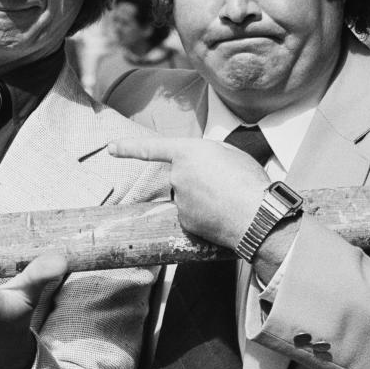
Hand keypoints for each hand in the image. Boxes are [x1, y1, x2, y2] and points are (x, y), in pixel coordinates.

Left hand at [108, 137, 268, 249]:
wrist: (257, 216)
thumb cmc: (249, 181)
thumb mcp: (230, 153)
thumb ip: (207, 153)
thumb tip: (200, 163)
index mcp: (188, 152)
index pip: (152, 148)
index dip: (129, 147)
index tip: (111, 147)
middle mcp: (177, 175)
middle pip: (181, 175)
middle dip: (198, 178)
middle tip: (225, 182)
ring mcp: (179, 200)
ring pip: (187, 196)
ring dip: (203, 196)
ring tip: (228, 198)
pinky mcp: (184, 221)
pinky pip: (191, 214)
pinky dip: (205, 214)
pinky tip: (223, 213)